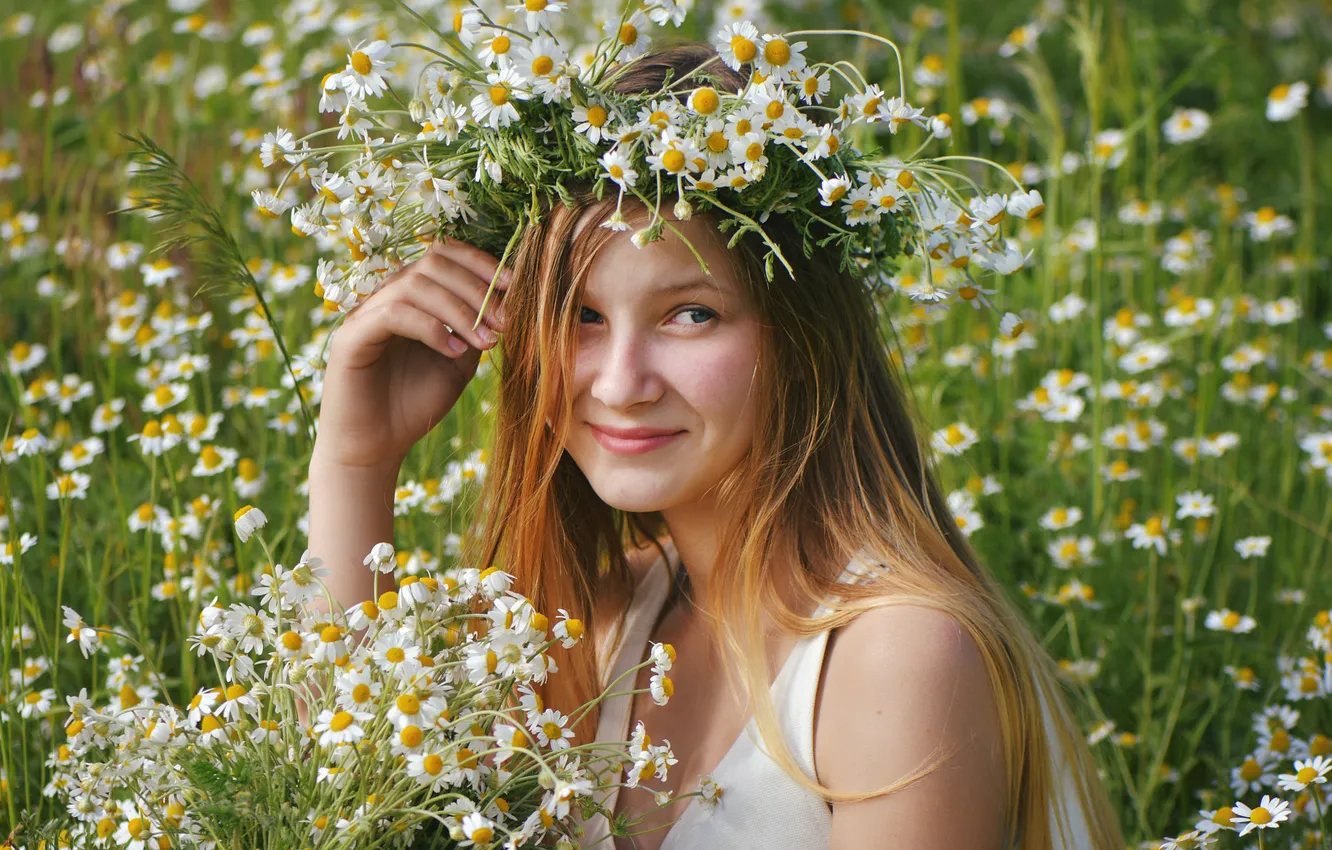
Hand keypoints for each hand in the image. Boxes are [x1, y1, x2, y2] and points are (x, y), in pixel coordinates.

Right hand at [314, 236, 508, 471]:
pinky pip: (393, 314)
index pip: (442, 253)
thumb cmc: (414, 404)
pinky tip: (454, 352)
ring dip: (460, 311)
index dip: (479, 262)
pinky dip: (431, 329)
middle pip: (432, 263)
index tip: (514, 285)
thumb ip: (476, 330)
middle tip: (505, 322)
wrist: (376, 447)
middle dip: (476, 289)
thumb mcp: (459, 363)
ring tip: (487, 342)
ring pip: (415, 285)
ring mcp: (364, 314)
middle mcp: (384, 296)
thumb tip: (506, 302)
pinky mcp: (351, 337)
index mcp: (410, 296)